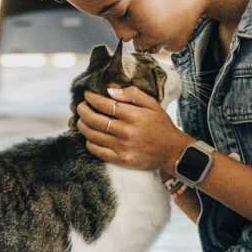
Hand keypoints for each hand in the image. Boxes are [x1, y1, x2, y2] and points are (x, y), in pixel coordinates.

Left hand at [76, 86, 190, 170]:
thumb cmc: (161, 125)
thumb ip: (132, 94)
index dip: (91, 98)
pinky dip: (89, 143)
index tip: (86, 95)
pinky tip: (89, 137)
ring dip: (82, 126)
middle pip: (94, 119)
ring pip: (92, 135)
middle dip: (83, 111)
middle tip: (80, 107)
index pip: (104, 104)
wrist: (172, 151)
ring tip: (81, 120)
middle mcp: (126, 131)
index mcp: (133, 115)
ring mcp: (122, 147)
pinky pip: (97, 151)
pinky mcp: (121, 160)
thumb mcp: (152, 104)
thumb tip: (109, 91)